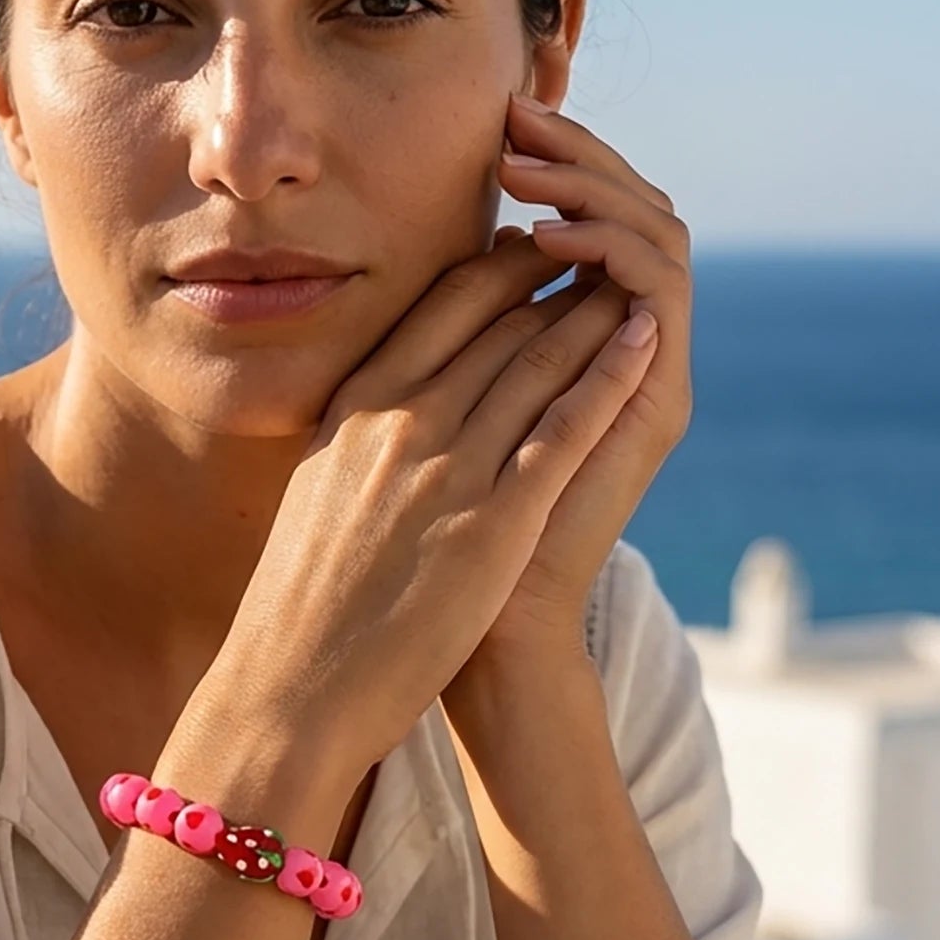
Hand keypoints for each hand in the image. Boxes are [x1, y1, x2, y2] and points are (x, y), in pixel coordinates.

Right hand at [221, 229, 661, 774]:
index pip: (440, 303)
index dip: (498, 266)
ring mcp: (448, 467)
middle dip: (560, 275)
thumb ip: (356, 437)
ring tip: (637, 281)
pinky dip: (611, 372)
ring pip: (539, 356)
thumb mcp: (317, 490)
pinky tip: (646, 338)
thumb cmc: (301, 605)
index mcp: (355, 406)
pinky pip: (565, 425)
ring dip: (597, 309)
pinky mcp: (492, 521)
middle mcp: (400, 420)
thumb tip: (381, 409)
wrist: (293, 688)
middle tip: (604, 251)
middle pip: (499, 317)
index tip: (533, 254)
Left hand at [451, 95, 693, 677]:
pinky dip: (612, 247)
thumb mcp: (427, 413)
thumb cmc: (438, 534)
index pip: (584, 220)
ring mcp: (652, 372)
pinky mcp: (661, 401)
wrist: (485, 630)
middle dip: (575, 156)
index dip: (547, 166)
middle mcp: (625, 350)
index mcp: (577, 345)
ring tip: (530, 165)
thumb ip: (443, 344)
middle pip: (630, 209)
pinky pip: (660, 293)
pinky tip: (554, 231)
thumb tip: (419, 272)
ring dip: (593, 186)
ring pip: (655, 231)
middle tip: (515, 118)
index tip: (490, 126)